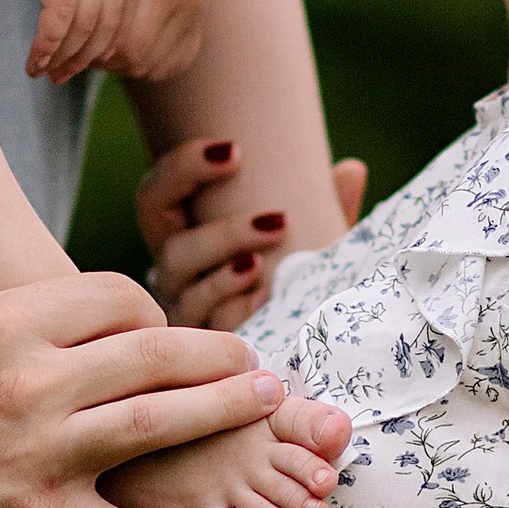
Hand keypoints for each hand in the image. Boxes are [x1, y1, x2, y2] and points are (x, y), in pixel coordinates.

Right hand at [0, 0, 136, 83]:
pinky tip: (34, 58)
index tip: (85, 54)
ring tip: (43, 73)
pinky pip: (61, 14)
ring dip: (64, 56)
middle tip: (60, 75)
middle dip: (86, 55)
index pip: (126, 3)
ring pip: (87, 25)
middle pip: (111, 22)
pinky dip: (48, 42)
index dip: (107, 34)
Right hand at [0, 274, 291, 507]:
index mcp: (2, 322)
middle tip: (258, 365)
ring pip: (158, 425)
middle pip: (155, 352)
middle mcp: (27, 380)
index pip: (115, 296)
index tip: (171, 334)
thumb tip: (6, 268)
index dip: (156, 311)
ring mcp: (36, 453)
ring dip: (222, 416)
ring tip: (265, 409)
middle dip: (219, 356)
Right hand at [138, 139, 369, 327]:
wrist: (294, 343)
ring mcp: (186, 317)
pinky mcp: (203, 354)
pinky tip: (265, 304)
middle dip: (224, 235)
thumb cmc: (290, 278)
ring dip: (224, 280)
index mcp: (183, 236)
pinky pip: (209, 336)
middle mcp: (176, 278)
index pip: (157, 196)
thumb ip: (323, 206)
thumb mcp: (308, 241)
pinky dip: (236, 316)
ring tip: (263, 266)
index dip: (184, 169)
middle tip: (278, 221)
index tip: (234, 152)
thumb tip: (351, 170)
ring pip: (188, 296)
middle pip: (174, 251)